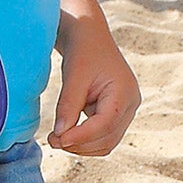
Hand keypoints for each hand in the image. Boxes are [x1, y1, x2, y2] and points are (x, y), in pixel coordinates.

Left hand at [49, 7, 139, 155]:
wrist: (89, 36)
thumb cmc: (83, 51)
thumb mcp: (74, 76)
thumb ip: (68, 106)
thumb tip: (60, 135)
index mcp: (124, 92)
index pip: (105, 125)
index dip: (81, 136)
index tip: (57, 139)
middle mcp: (130, 104)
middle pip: (107, 138)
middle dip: (80, 144)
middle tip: (52, 140)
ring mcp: (125, 110)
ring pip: (106, 142)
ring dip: (82, 146)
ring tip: (57, 138)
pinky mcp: (116, 114)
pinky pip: (103, 136)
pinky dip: (85, 140)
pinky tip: (67, 132)